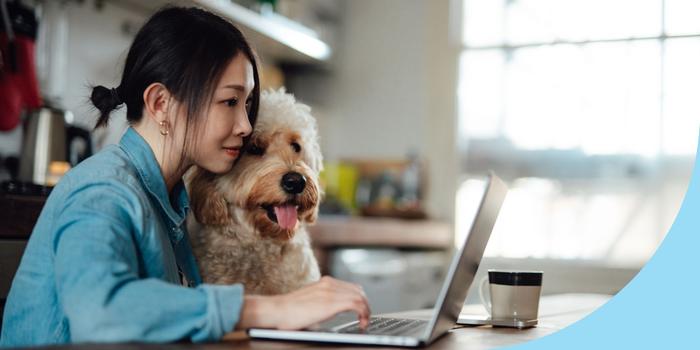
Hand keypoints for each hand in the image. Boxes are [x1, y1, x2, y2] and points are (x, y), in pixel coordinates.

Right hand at [236, 276, 370, 330]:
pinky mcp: (331, 302)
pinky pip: (357, 304)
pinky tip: (361, 323)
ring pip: (360, 296)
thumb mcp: (309, 302)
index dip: (359, 299)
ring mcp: (331, 291)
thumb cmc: (287, 312)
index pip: (351, 286)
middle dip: (365, 305)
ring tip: (364, 322)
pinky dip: (364, 314)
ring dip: (366, 310)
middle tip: (365, 318)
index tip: (361, 311)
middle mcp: (329, 283)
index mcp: (324, 282)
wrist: (276, 310)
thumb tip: (327, 313)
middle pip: (359, 290)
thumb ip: (321, 303)